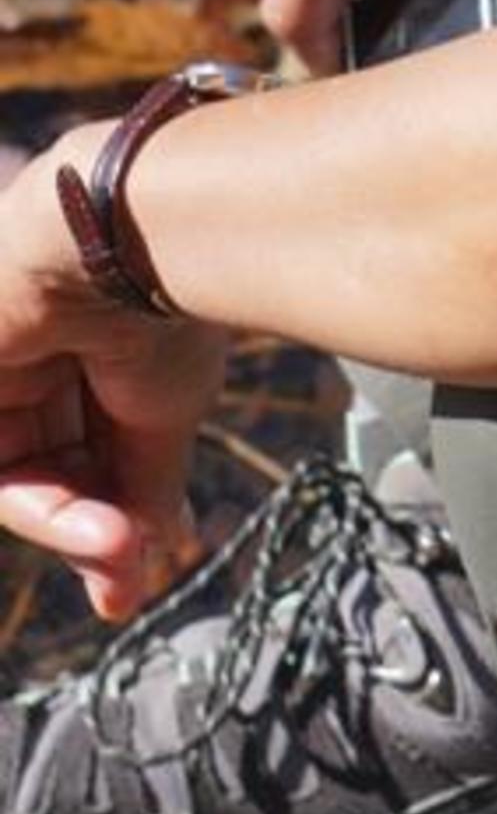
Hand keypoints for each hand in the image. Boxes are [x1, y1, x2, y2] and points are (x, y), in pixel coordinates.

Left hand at [0, 127, 229, 622]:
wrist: (129, 238)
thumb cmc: (164, 306)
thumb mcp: (165, 414)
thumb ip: (144, 493)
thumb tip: (142, 575)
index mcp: (106, 346)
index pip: (98, 451)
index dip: (118, 516)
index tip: (141, 574)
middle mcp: (48, 356)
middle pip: (56, 471)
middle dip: (93, 529)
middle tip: (130, 569)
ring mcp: (6, 365)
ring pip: (22, 475)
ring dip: (68, 523)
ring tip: (119, 546)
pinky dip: (33, 507)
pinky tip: (84, 530)